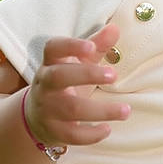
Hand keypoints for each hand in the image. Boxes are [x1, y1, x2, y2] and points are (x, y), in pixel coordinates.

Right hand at [24, 24, 128, 147]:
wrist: (37, 117)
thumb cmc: (66, 84)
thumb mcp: (78, 64)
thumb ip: (96, 47)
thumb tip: (115, 28)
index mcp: (51, 64)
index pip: (53, 49)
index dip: (70, 46)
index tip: (91, 47)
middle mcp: (45, 85)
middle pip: (59, 77)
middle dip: (86, 74)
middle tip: (114, 74)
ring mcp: (47, 109)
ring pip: (71, 109)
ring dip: (101, 110)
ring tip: (125, 110)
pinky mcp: (53, 131)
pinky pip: (71, 135)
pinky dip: (90, 135)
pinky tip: (107, 129)